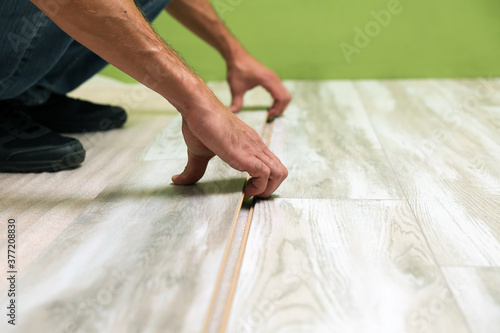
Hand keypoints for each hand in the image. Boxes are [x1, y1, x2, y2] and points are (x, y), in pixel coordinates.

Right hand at [172, 94, 287, 197]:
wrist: (199, 106)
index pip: (272, 164)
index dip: (265, 180)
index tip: (248, 188)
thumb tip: (178, 180)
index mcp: (251, 144)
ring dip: (266, 190)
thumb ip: (194, 168)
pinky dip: (258, 187)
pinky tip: (244, 189)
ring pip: (278, 173)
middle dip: (270, 188)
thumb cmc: (200, 122)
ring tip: (249, 193)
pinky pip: (264, 173)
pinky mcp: (244, 154)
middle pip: (281, 170)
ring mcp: (252, 149)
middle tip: (252, 193)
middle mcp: (256, 146)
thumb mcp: (199, 151)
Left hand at [227, 52, 290, 117]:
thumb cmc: (237, 70)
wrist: (237, 56)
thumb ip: (236, 102)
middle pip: (287, 97)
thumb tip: (232, 113)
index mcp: (268, 80)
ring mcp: (274, 78)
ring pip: (285, 94)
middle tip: (270, 116)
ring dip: (280, 105)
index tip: (268, 115)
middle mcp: (274, 78)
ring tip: (270, 112)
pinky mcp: (272, 78)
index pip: (281, 98)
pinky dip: (279, 100)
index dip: (277, 109)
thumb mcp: (235, 88)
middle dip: (281, 109)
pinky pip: (281, 91)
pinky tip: (270, 106)